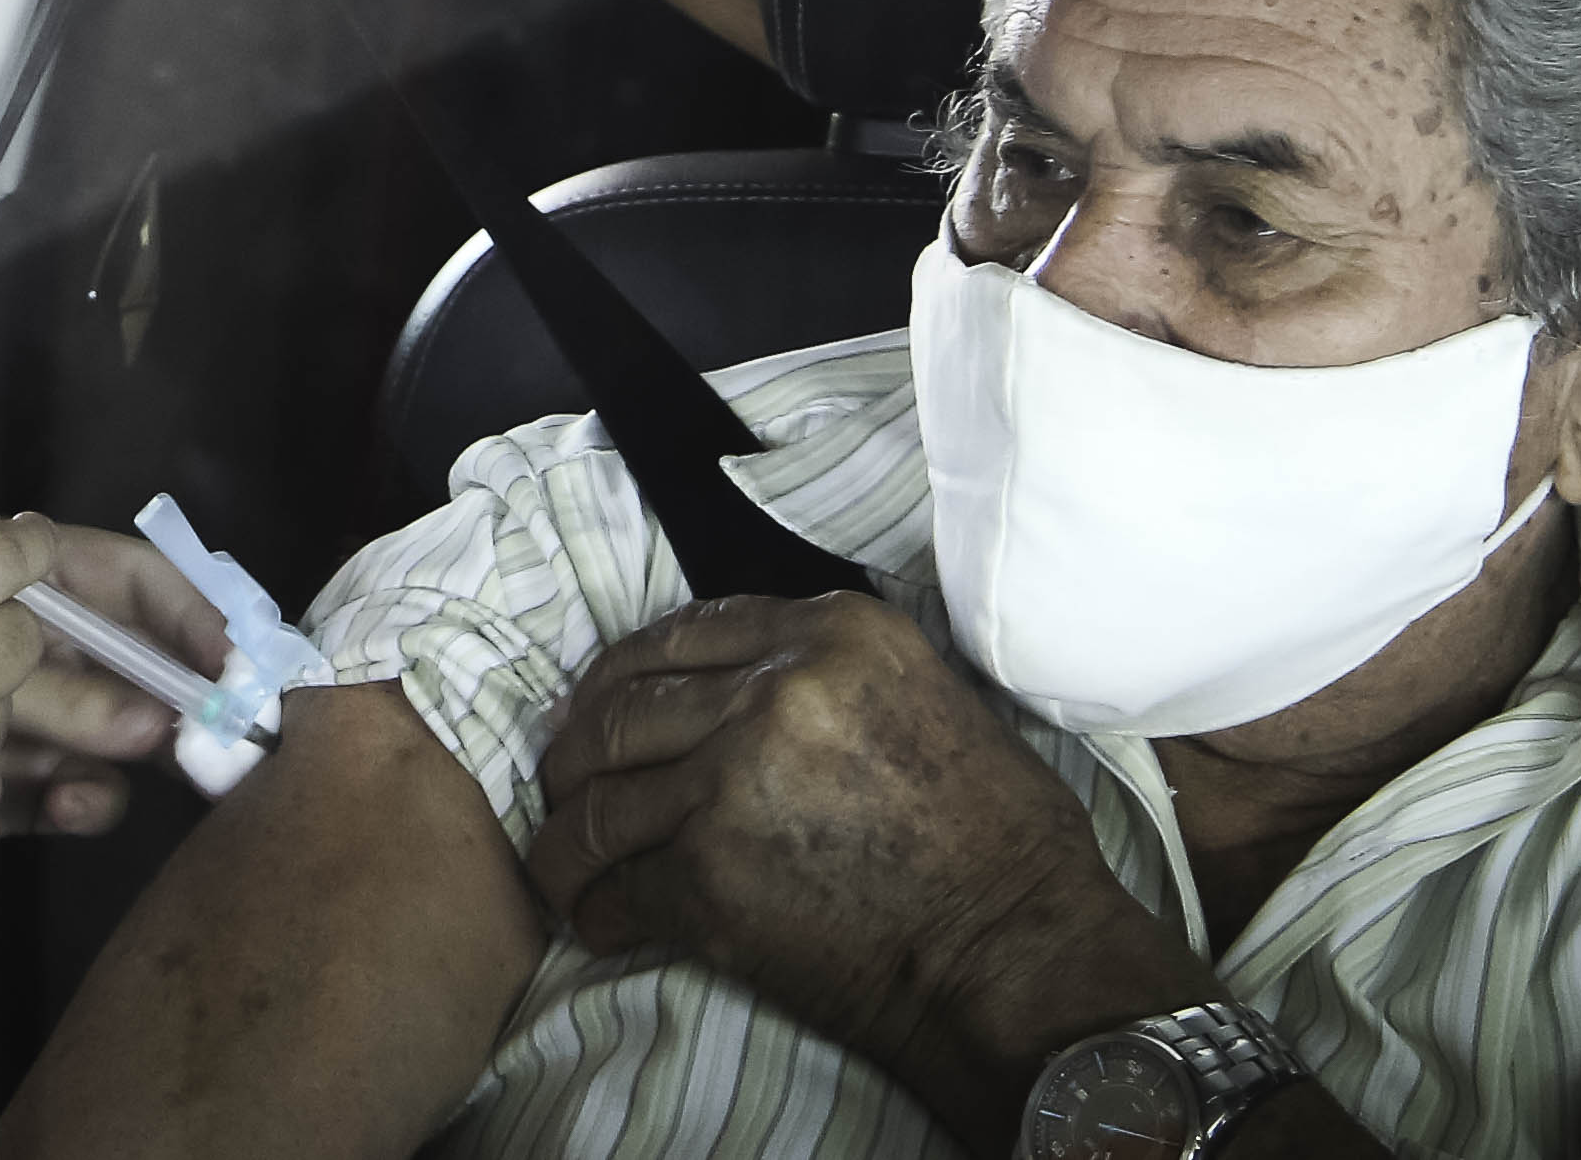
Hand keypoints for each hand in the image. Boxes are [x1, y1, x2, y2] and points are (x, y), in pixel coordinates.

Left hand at [0, 517, 240, 837]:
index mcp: (13, 585)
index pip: (122, 578)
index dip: (180, 608)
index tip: (222, 655)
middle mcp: (29, 652)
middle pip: (128, 664)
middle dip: (173, 691)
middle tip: (214, 731)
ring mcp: (21, 728)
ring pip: (106, 740)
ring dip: (130, 749)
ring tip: (140, 756)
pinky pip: (57, 798)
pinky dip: (75, 804)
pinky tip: (63, 805)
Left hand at [526, 594, 1209, 1142]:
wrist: (1017, 949)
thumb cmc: (997, 839)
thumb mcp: (923, 696)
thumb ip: (822, 674)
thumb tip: (729, 692)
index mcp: (833, 631)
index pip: (682, 633)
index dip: (622, 675)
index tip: (600, 708)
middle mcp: (776, 688)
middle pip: (621, 710)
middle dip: (576, 754)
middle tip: (563, 790)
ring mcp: (733, 779)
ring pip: (598, 800)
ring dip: (568, 840)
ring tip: (565, 866)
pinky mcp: (709, 874)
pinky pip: (616, 882)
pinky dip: (597, 905)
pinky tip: (601, 919)